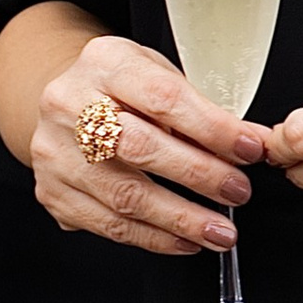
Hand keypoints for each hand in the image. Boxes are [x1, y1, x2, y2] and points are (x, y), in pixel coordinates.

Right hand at [29, 34, 265, 257]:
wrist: (66, 102)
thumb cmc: (122, 88)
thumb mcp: (157, 74)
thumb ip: (198, 106)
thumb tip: (250, 144)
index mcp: (104, 63)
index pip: (164, 98)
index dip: (212, 128)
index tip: (249, 149)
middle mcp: (69, 105)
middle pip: (141, 148)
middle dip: (199, 176)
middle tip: (238, 192)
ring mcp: (55, 152)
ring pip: (124, 196)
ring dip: (181, 219)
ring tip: (219, 230)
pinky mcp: (52, 192)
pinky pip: (108, 224)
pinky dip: (153, 237)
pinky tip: (184, 240)